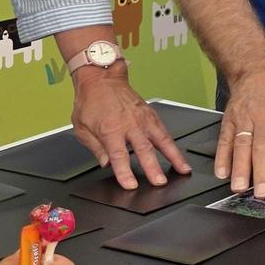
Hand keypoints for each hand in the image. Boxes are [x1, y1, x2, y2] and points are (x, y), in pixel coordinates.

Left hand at [71, 71, 190, 188]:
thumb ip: (95, 147)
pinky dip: (172, 144)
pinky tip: (178, 154)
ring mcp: (143, 119)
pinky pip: (164, 131)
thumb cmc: (90, 102)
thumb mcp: (81, 128)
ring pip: (161, 140)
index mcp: (109, 129)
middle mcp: (129, 124)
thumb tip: (106, 164)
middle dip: (153, 167)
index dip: (125, 172)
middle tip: (160, 182)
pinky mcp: (151, 114)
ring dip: (173, 156)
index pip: (119, 155)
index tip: (131, 185)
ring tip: (183, 170)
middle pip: (144, 149)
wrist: (101, 79)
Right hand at [217, 71, 264, 198]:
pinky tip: (222, 173)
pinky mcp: (229, 119)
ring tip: (240, 188)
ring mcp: (245, 117)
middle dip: (261, 172)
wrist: (257, 72)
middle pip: (263, 146)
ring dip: (240, 169)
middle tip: (261, 193)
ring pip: (242, 145)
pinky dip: (222, 158)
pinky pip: (224, 140)